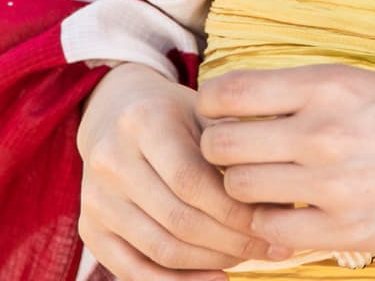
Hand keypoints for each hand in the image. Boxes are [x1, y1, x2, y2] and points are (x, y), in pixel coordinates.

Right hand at [75, 60, 296, 279]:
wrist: (115, 111)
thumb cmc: (175, 114)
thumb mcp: (205, 113)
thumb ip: (239, 149)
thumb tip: (285, 204)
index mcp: (143, 121)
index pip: (192, 182)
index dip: (234, 212)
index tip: (272, 226)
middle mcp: (110, 158)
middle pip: (178, 220)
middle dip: (231, 242)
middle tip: (268, 248)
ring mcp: (95, 197)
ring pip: (160, 249)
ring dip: (211, 263)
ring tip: (245, 258)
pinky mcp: (89, 227)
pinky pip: (133, 271)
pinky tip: (215, 279)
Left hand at [194, 64, 374, 255]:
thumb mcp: (369, 81)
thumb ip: (310, 93)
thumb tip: (251, 103)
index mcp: (327, 83)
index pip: (229, 93)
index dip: (214, 105)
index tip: (222, 114)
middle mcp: (322, 131)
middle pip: (222, 145)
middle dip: (220, 150)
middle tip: (238, 154)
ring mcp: (332, 185)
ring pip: (240, 190)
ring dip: (245, 189)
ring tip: (268, 186)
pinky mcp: (348, 231)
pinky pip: (274, 233)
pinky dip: (272, 226)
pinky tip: (292, 215)